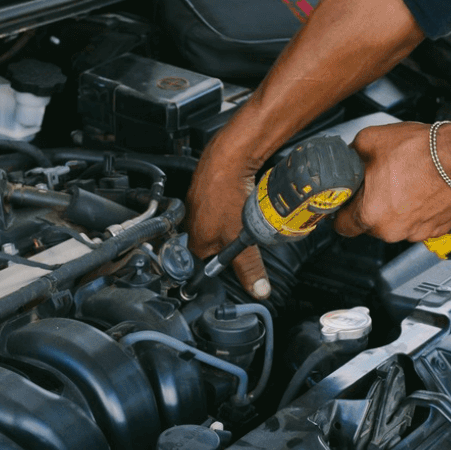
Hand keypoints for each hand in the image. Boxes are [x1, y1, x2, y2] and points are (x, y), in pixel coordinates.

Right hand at [186, 126, 268, 297]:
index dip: (225, 271)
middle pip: (214, 248)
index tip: (239, 272)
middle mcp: (191, 226)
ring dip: (234, 228)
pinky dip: (233, 210)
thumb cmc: (225, 194)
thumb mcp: (241, 238)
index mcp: (194, 243)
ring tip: (245, 221)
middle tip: (247, 240)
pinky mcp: (208, 192)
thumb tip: (259, 290)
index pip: (206, 268)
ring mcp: (198, 207)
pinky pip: (222, 210)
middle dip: (232, 247)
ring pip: (220, 227)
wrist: (228, 158)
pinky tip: (242, 205)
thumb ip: (249, 267)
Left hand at [332, 122, 450, 244]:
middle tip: (380, 179)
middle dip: (372, 203)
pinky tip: (422, 187)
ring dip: (396, 206)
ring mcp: (417, 232)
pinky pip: (419, 221)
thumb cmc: (420, 151)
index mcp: (370, 215)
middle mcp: (392, 230)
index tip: (346, 200)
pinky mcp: (437, 229)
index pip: (342, 226)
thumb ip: (351, 154)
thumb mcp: (370, 139)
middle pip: (370, 223)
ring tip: (406, 180)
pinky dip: (418, 208)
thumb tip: (348, 157)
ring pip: (396, 222)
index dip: (341, 210)